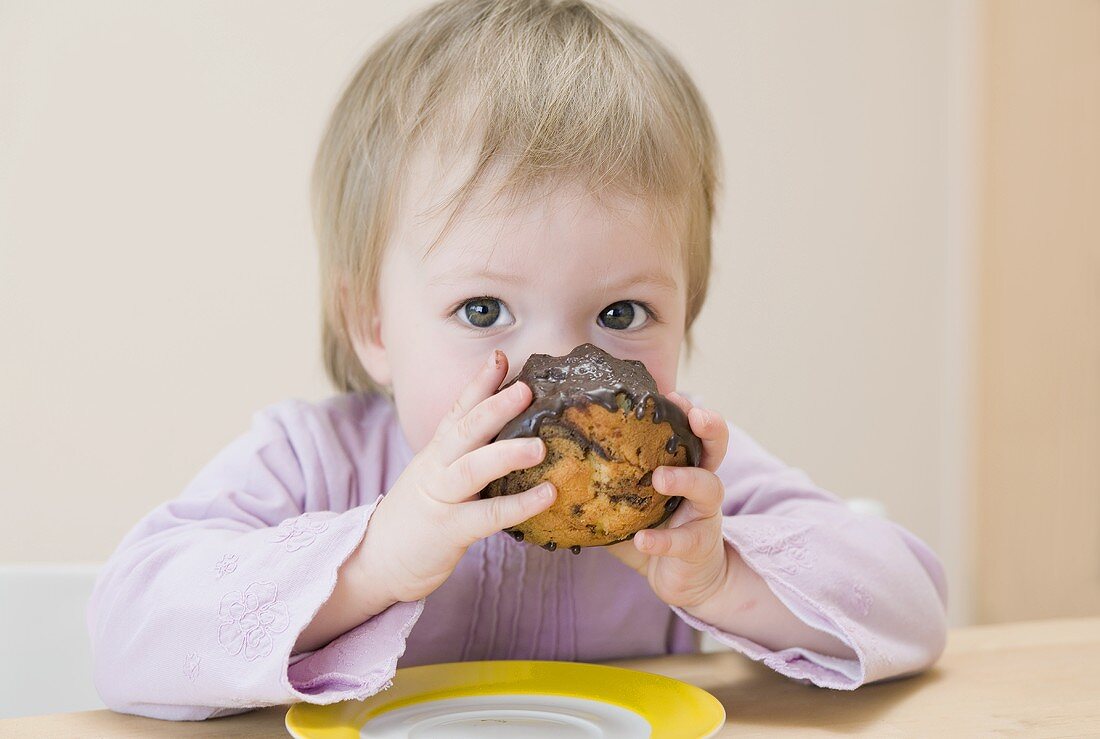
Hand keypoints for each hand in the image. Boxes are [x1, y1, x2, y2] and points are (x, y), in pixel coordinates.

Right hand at [354, 349, 556, 604]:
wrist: (374, 561)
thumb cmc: (415, 518)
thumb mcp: (435, 478)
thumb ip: (464, 458)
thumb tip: (511, 438)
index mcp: (435, 453)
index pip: (457, 410)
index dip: (479, 383)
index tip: (501, 357)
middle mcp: (436, 468)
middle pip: (464, 430)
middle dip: (494, 405)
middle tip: (526, 388)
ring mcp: (440, 499)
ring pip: (472, 468)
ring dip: (506, 454)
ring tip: (541, 446)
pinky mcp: (448, 532)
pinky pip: (487, 516)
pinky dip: (519, 504)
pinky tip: (547, 494)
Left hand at [606, 393, 731, 609]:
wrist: (682, 579)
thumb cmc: (653, 531)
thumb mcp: (630, 503)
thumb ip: (605, 484)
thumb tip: (553, 464)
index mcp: (682, 467)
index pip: (689, 430)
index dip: (686, 410)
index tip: (673, 394)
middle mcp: (700, 485)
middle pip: (715, 448)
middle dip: (710, 428)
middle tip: (695, 415)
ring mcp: (703, 515)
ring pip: (708, 488)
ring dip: (685, 479)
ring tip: (659, 478)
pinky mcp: (698, 547)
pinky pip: (683, 541)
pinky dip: (661, 540)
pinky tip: (643, 540)